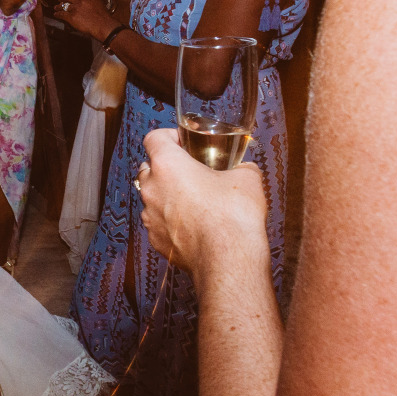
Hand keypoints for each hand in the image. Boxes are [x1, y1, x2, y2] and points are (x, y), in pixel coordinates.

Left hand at [53, 0, 120, 41]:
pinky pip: (62, 14)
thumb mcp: (101, 3)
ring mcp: (76, 8)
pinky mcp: (72, 16)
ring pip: (64, 6)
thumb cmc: (105, 17)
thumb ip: (96, 0)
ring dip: (59, 6)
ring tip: (56, 7)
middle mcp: (82, 0)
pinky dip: (57, 14)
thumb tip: (92, 0)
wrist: (104, 25)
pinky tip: (55, 14)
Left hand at [136, 128, 267, 271]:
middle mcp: (152, 189)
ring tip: (193, 200)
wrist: (228, 259)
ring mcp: (150, 216)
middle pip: (149, 168)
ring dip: (167, 195)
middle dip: (166, 167)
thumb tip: (244, 169)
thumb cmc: (233, 216)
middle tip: (191, 171)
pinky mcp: (156, 240)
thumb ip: (241, 167)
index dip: (169, 136)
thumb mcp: (248, 179)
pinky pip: (158, 223)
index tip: (183, 141)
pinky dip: (170, 221)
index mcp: (168, 165)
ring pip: (152, 197)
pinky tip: (193, 224)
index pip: (154, 138)